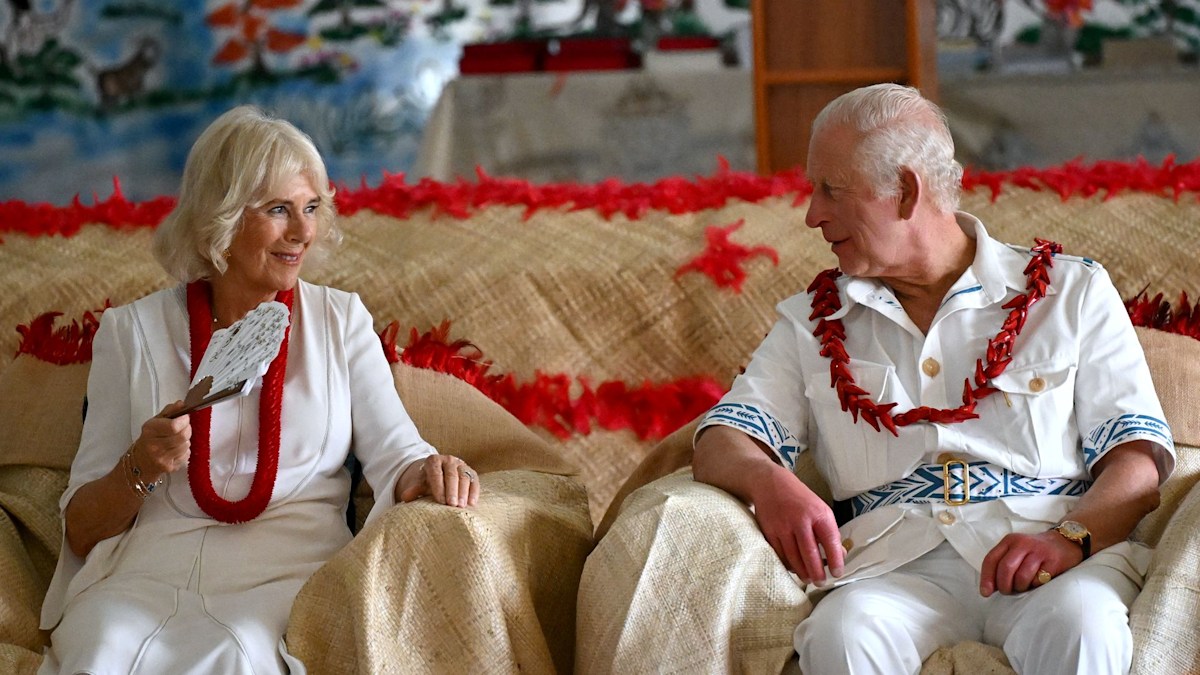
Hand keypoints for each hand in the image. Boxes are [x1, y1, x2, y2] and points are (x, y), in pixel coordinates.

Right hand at [132, 400, 192, 480]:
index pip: (174, 426)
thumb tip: (182, 403)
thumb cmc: (149, 439)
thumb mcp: (154, 422)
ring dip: (186, 440)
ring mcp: (162, 459)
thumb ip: (169, 411)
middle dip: (187, 429)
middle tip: (184, 427)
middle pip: (182, 436)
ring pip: (186, 445)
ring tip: (178, 438)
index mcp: (149, 431)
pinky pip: (186, 455)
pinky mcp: (169, 468)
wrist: (140, 462)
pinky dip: (185, 450)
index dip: (184, 420)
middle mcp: (154, 446)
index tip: (185, 417)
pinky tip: (176, 449)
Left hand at [398, 454, 479, 507]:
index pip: (436, 473)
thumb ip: (414, 489)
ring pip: (464, 477)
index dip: (439, 487)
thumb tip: (405, 497)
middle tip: (452, 504)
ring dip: (464, 492)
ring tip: (461, 506)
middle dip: (452, 490)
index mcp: (434, 461)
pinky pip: (474, 480)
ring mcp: (461, 465)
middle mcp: (449, 460)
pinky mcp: (471, 471)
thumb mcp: (420, 484)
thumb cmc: (428, 481)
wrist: (438, 474)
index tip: (441, 501)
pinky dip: (474, 492)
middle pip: (452, 475)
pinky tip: (472, 503)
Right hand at [750, 465, 843, 584]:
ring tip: (808, 578)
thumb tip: (841, 556)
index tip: (838, 573)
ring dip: (802, 572)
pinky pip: (780, 555)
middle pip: (810, 554)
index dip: (835, 560)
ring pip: (794, 558)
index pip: (830, 541)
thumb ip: (830, 532)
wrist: (770, 483)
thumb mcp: (820, 509)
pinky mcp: (769, 532)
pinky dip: (788, 564)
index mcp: (818, 514)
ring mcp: (783, 527)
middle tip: (821, 582)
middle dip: (817, 573)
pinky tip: (794, 568)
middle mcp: (800, 520)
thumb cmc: (800, 499)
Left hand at [979, 530, 1083, 595]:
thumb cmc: (1035, 552)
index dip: (986, 578)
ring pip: (1022, 576)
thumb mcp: (1016, 551)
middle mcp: (1022, 543)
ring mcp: (1039, 551)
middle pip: (1005, 568)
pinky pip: (1038, 580)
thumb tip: (989, 588)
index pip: (991, 559)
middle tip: (1008, 592)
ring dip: (1020, 587)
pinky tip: (1037, 582)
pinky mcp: (1053, 561)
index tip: (985, 593)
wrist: (1065, 542)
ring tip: (1024, 586)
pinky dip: (1035, 585)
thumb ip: (1002, 565)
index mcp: (1009, 541)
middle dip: (1004, 585)